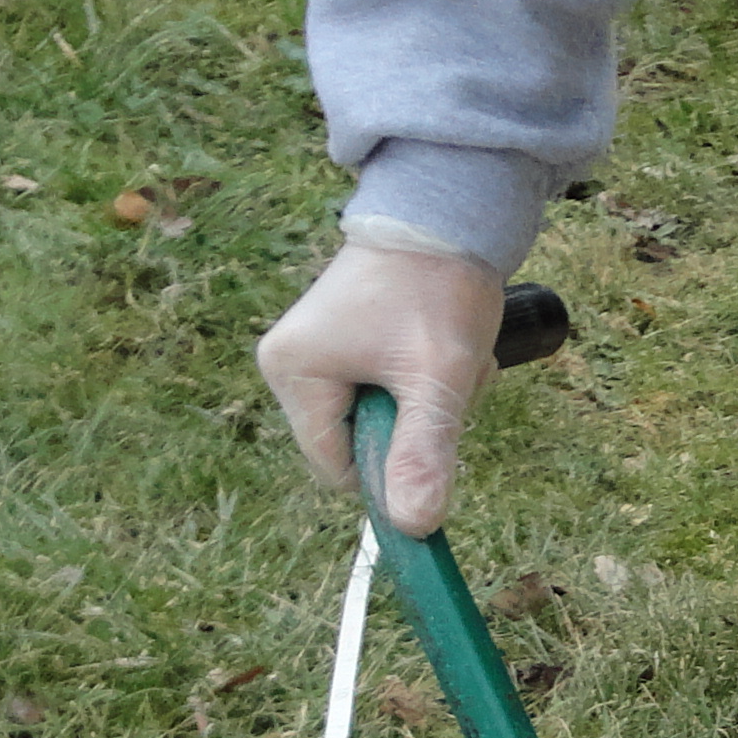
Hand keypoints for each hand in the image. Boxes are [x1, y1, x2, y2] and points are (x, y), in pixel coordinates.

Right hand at [255, 227, 509, 535]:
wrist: (448, 210)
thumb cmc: (437, 285)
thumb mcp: (435, 376)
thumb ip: (423, 451)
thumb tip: (414, 527)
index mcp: (293, 372)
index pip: (338, 470)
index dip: (390, 469)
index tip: (434, 436)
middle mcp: (290, 364)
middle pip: (360, 445)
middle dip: (413, 425)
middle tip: (441, 376)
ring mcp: (315, 353)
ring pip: (381, 421)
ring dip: (425, 403)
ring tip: (442, 354)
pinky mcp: (342, 344)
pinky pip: (386, 392)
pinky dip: (422, 382)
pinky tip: (437, 347)